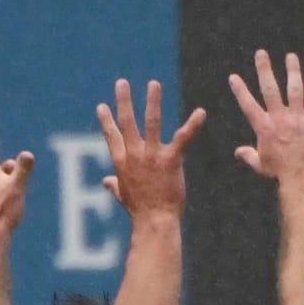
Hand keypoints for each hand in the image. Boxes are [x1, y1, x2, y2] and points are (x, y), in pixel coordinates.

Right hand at [97, 76, 205, 222]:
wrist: (154, 221)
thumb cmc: (140, 211)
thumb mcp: (123, 196)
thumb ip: (114, 185)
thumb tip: (105, 182)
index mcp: (121, 162)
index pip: (111, 136)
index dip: (106, 120)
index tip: (102, 106)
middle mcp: (134, 155)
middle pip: (127, 122)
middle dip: (124, 101)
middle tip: (122, 82)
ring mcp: (152, 156)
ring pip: (151, 122)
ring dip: (152, 102)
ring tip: (153, 84)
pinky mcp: (171, 160)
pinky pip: (183, 138)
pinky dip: (193, 124)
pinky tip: (201, 112)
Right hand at [229, 48, 303, 185]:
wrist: (302, 176)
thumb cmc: (280, 172)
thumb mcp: (261, 165)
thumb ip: (249, 155)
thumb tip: (238, 152)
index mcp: (264, 127)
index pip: (248, 104)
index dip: (240, 89)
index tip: (233, 77)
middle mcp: (279, 117)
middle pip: (270, 88)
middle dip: (264, 69)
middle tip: (261, 53)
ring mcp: (297, 117)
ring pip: (295, 88)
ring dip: (293, 71)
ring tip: (291, 57)